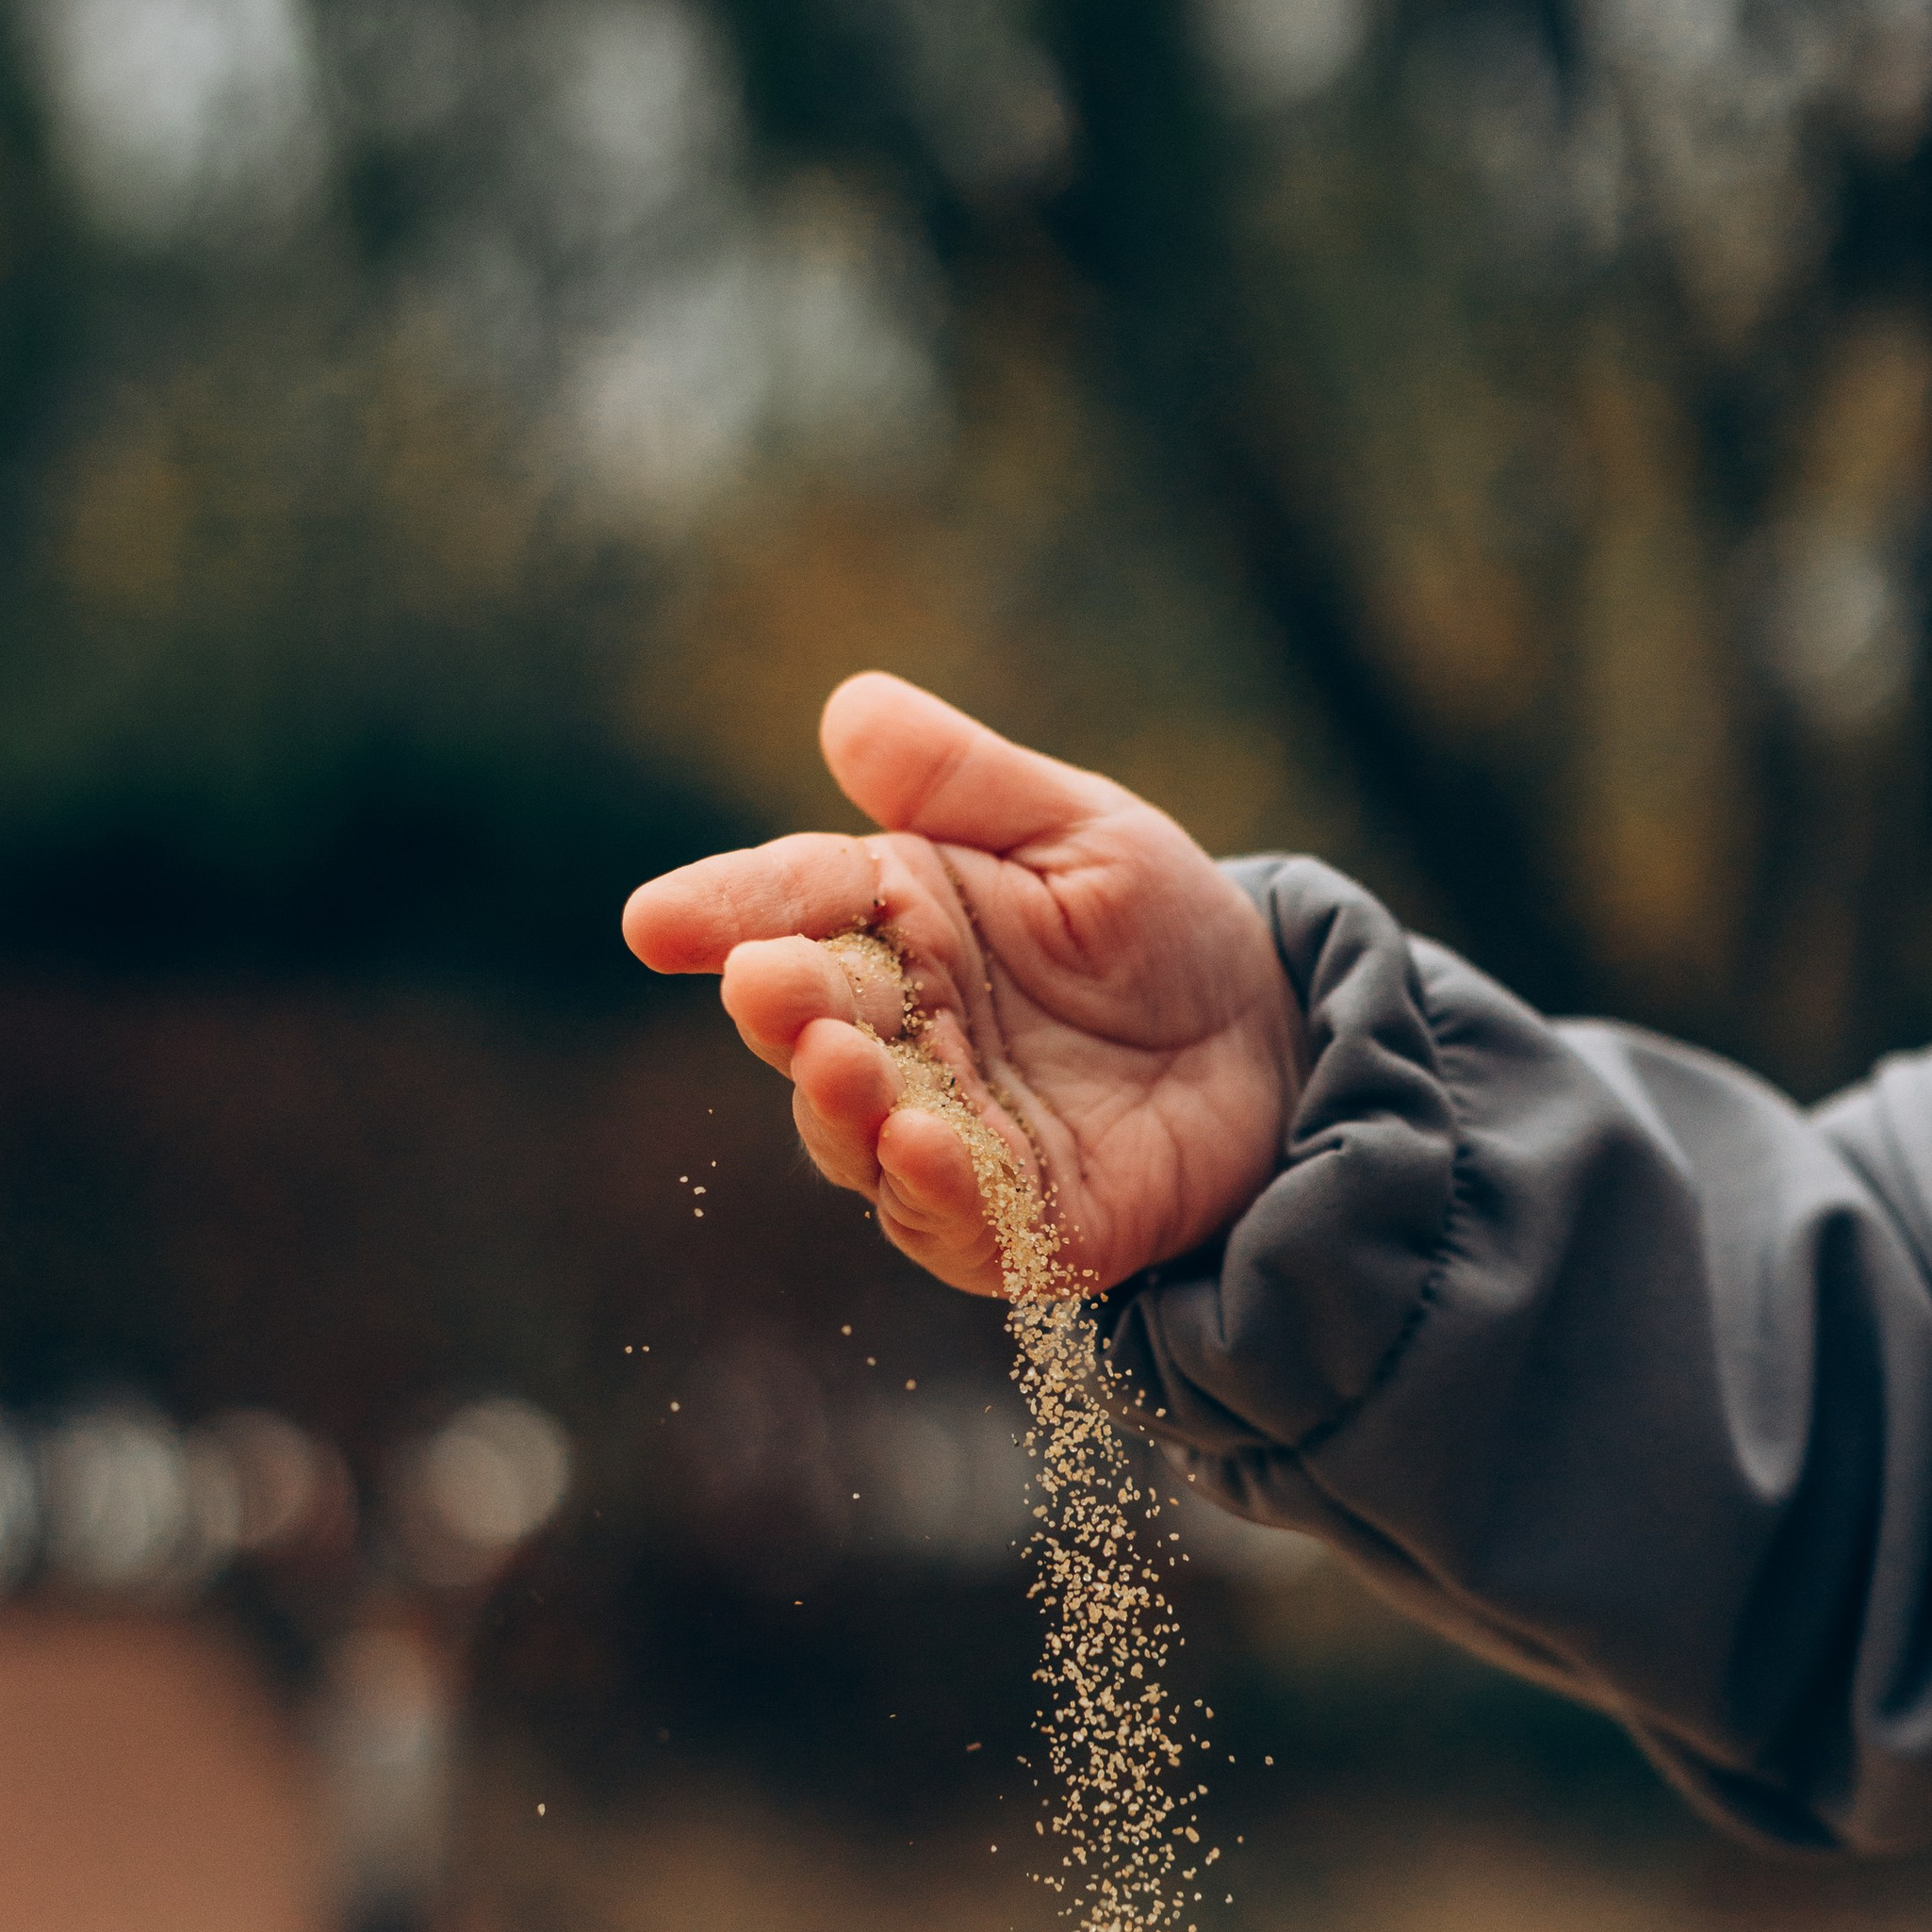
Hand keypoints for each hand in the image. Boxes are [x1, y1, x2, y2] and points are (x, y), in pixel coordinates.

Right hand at [621, 673, 1305, 1295]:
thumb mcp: (1083, 831)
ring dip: (840, 1101)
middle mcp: (902, 1034)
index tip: (657, 922)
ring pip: (859, 1132)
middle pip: (814, 1023)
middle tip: (767, 984)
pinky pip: (956, 1217)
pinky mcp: (1013, 1225)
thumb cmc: (1162, 930)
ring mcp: (946, 1136)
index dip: (725, 910)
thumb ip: (970, 781)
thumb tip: (849, 705)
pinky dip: (932, 1187)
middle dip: (782, 1009)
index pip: (794, 905)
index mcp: (899, 923)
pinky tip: (922, 1144)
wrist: (1274, 1046)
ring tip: (838, 1060)